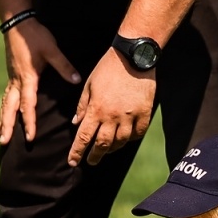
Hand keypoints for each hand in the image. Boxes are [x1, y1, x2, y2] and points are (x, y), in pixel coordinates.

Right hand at [0, 17, 79, 144]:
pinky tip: (4, 116)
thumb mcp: (52, 49)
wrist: (17, 22)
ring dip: (2, 120)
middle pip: (9, 108)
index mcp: (28, 78)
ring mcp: (12, 78)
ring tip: (0, 136)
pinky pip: (6, 97)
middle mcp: (17, 81)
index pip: (28, 104)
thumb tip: (77, 80)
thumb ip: (64, 66)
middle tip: (3, 142)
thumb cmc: (35, 36)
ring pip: (5, 104)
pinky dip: (4, 109)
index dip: (29, 121)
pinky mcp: (12, 75)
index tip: (31, 136)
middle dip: (7, 126)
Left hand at [68, 48, 155, 166]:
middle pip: (102, 144)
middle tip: (91, 161)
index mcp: (96, 109)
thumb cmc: (108, 67)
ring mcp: (130, 116)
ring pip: (121, 142)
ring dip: (112, 149)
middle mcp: (112, 116)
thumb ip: (82, 106)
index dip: (77, 152)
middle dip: (95, 156)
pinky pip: (138, 133)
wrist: (134, 55)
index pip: (84, 137)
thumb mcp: (89, 85)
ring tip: (107, 150)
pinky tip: (126, 139)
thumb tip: (76, 123)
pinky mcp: (144, 113)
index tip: (73, 162)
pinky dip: (131, 139)